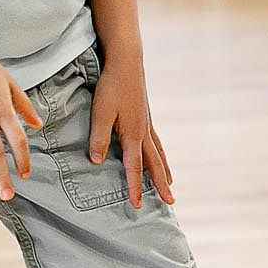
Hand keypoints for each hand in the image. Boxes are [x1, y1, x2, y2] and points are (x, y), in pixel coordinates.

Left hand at [89, 58, 174, 208]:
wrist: (127, 62)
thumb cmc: (111, 86)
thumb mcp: (100, 112)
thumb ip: (99, 137)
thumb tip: (98, 161)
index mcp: (133, 134)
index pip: (134, 167)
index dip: (135, 187)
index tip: (137, 205)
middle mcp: (144, 132)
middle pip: (154, 164)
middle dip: (160, 185)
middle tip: (170, 202)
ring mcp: (147, 124)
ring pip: (158, 153)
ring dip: (164, 170)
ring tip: (169, 184)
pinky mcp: (146, 117)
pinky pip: (156, 142)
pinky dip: (161, 154)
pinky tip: (160, 155)